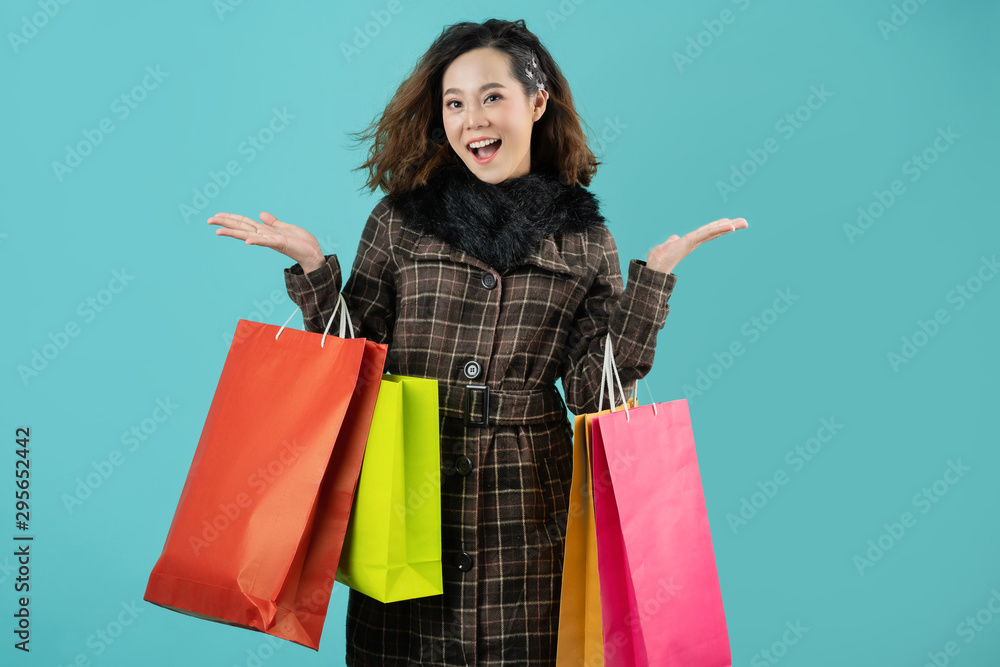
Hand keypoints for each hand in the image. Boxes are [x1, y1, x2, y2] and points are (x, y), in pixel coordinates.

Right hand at [208, 211, 325, 272]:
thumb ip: (273, 222)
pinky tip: (247, 241)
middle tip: (208, 220)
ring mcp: (271, 240)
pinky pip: (266, 241)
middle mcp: (265, 236)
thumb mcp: (286, 228)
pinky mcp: (281, 243)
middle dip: (225, 223)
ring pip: (248, 234)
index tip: (216, 215)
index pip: (245, 222)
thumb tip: (261, 214)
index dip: (231, 218)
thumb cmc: (301, 242)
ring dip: (233, 232)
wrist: (313, 253)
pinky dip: (256, 241)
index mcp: (265, 231)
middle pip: (242, 227)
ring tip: (218, 230)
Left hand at [646, 217, 748, 274]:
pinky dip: (718, 228)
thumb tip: (674, 238)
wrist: (655, 266)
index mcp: (691, 240)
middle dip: (730, 226)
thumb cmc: (659, 258)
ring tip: (743, 223)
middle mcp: (695, 241)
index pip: (708, 231)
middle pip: (715, 230)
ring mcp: (694, 241)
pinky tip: (730, 225)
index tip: (732, 222)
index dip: (720, 226)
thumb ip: (672, 241)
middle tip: (745, 222)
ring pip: (714, 231)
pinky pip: (707, 232)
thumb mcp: (668, 245)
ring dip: (729, 226)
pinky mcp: (692, 240)